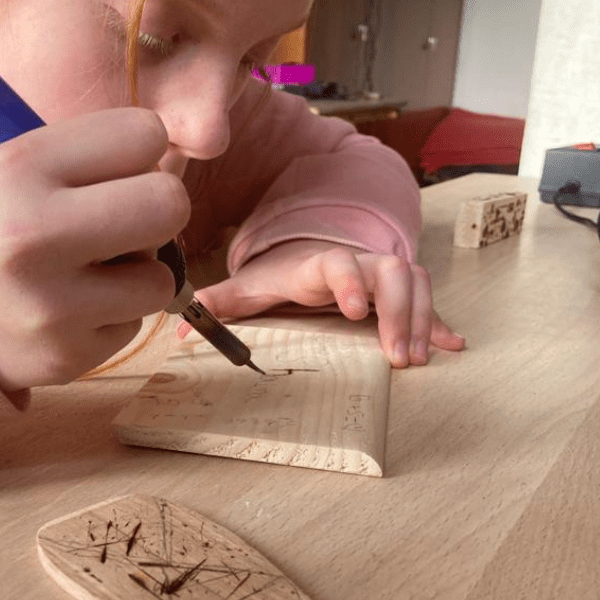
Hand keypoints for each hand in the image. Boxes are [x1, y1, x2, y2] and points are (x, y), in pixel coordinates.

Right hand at [0, 108, 189, 389]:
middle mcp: (31, 236)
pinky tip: (76, 308)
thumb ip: (96, 155)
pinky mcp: (69, 356)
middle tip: (129, 221)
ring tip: (94, 272)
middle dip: (159, 210)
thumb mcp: (21, 165)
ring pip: (162, 278)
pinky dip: (116, 313)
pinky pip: (136, 323)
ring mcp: (50, 306)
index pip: (146, 134)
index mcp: (20, 169)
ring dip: (139, 273)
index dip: (143, 154)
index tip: (120, 172)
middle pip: (169, 204)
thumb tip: (172, 171)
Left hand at [187, 239, 464, 367]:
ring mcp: (380, 274)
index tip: (355, 312)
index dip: (350, 281)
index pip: (337, 262)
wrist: (307, 256)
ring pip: (415, 281)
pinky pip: (427, 299)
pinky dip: (439, 322)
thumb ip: (219, 304)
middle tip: (396, 357)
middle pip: (389, 272)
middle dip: (397, 311)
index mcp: (317, 264)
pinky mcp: (397, 291)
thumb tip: (180, 329)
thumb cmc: (279, 277)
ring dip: (421, 318)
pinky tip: (453, 345)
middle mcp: (356, 263)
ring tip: (417, 360)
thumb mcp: (249, 289)